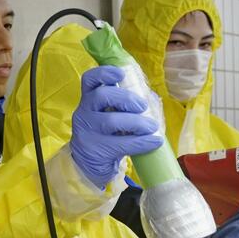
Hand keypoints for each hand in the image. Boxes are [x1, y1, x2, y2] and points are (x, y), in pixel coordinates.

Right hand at [69, 65, 162, 188]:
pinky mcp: (96, 150)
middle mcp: (84, 112)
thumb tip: (151, 98)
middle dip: (126, 98)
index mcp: (89, 99)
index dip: (104, 73)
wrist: (91, 163)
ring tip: (152, 126)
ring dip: (136, 122)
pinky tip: (154, 142)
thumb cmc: (107, 134)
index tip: (121, 73)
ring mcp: (87, 132)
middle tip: (143, 106)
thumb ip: (126, 104)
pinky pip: (120, 144)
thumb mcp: (111, 115)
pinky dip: (141, 142)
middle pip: (101, 96)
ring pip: (110, 121)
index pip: (89, 80)